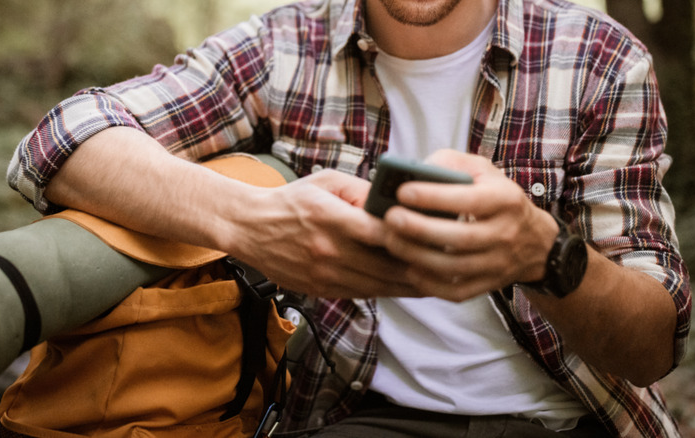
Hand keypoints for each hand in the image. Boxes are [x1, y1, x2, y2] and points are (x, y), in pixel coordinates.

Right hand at [226, 169, 417, 298]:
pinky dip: (384, 292)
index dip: (411, 239)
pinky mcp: (319, 289)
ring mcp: (323, 274)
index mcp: (331, 218)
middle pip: (385, 267)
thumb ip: (362, 191)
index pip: (381, 233)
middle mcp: (328, 250)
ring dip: (407, 287)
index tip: (435, 238)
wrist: (249, 228)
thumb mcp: (327, 182)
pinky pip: (360, 294)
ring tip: (433, 281)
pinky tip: (402, 287)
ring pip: (377, 287)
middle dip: (418, 268)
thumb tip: (394, 203)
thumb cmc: (291, 201)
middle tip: (446, 266)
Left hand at [381, 150, 557, 301]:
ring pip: (455, 267)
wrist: (534, 241)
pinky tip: (410, 269)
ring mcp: (498, 263)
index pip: (469, 199)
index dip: (434, 197)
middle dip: (421, 229)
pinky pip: (457, 292)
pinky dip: (431, 284)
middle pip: (461, 237)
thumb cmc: (496, 197)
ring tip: (392, 242)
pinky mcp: (488, 285)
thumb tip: (416, 171)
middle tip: (390, 218)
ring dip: (418, 256)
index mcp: (505, 199)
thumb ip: (451, 164)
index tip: (403, 191)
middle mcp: (505, 233)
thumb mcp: (483, 171)